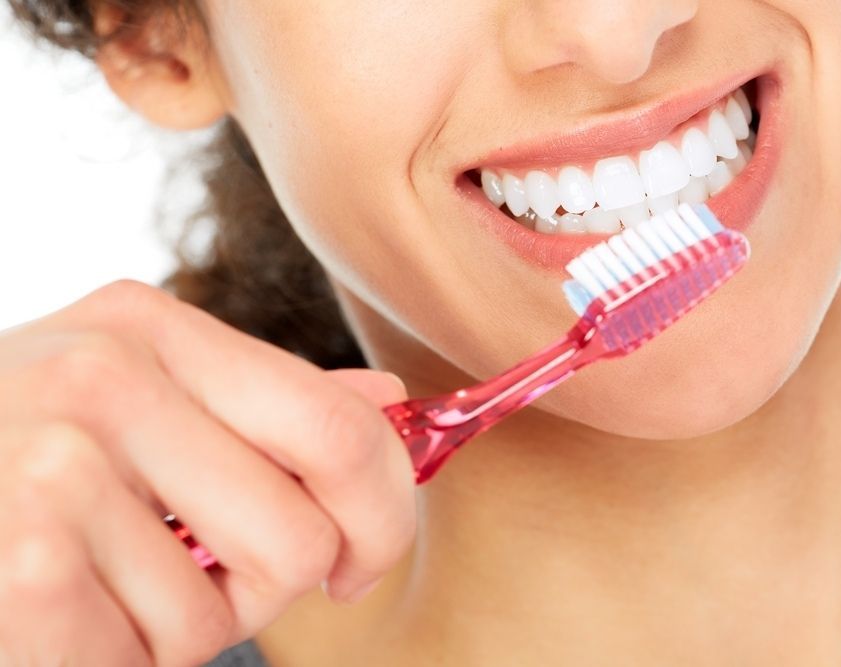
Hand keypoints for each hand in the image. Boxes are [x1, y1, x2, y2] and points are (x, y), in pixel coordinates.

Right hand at [0, 280, 416, 665]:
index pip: (341, 429)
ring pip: (221, 612)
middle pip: (302, 535)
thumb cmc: (16, 455)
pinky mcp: (20, 560)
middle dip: (272, 587)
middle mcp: (105, 376)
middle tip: (206, 578)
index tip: (357, 560)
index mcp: (152, 327)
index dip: (382, 514)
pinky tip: (57, 613)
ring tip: (105, 585)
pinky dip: (112, 658)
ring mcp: (52, 463)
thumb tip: (388, 401)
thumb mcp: (140, 398)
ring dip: (177, 629)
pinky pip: (141, 655)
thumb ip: (266, 406)